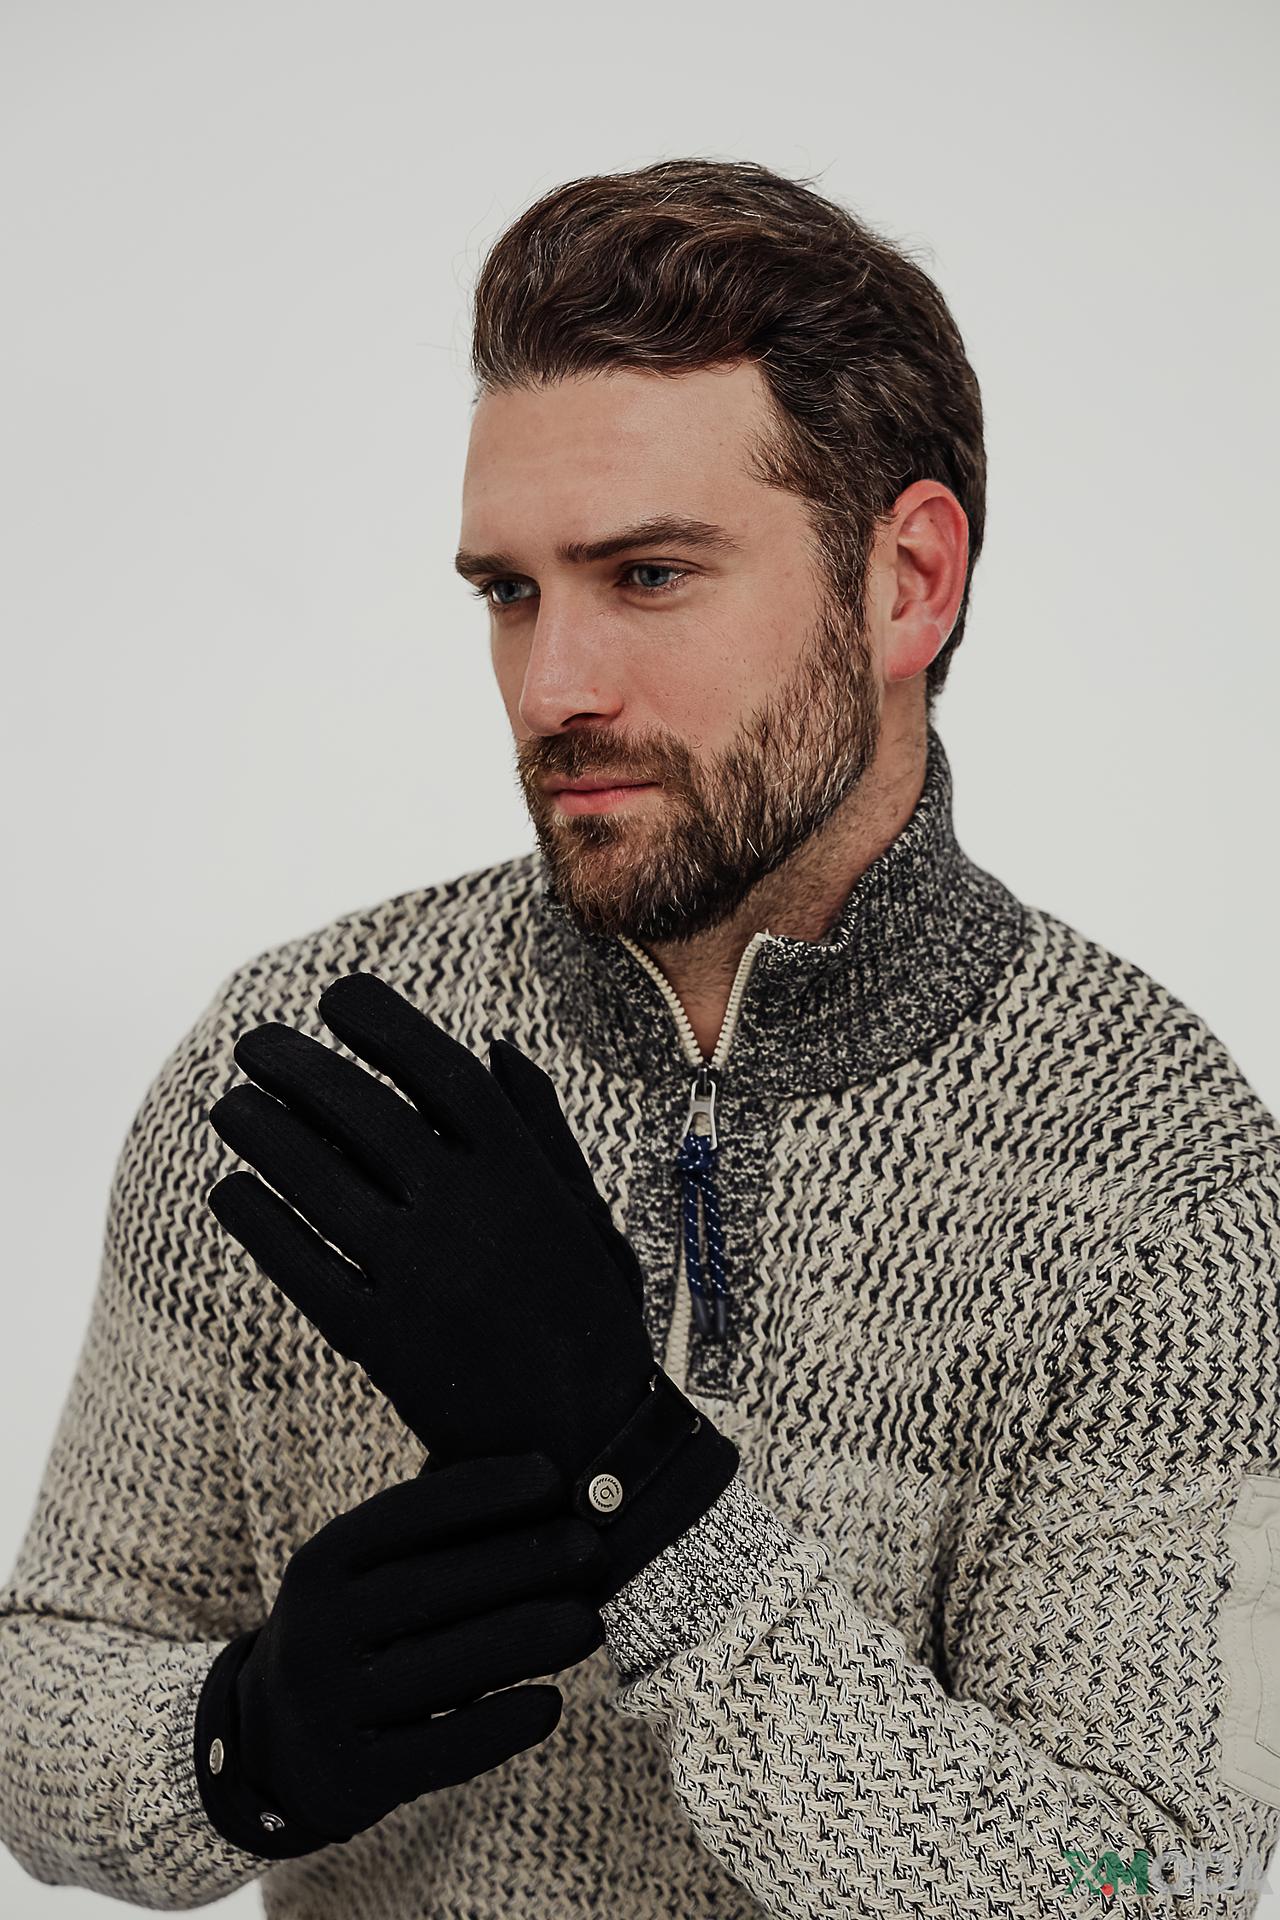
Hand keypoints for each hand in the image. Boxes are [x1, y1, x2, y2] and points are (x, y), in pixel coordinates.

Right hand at [194, 1452, 607, 1858]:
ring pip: (441, 1670)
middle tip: (592, 1550)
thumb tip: (545, 1490)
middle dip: (520, 1563)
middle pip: (428, 1590)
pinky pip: (438, 1752)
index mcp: (322, 1564)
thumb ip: (432, 1539)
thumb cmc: (356, 1630)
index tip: (551, 1478)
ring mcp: (329, 1708)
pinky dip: (498, 1728)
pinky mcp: (354, 1778)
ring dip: (524, 1641)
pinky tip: (550, 1705)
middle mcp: (315, 1631)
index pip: (403, 1515)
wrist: (274, 1742)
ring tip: (589, 1624)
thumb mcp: (363, 1575)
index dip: (479, 1492)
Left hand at [205, 972, 738, 1598]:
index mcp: (525, 1174)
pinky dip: (261, 1224)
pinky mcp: (382, 1341)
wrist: (584, 1445)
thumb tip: (495, 1045)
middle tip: (252, 1044)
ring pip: (320, 1183)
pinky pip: (303, 1267)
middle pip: (365, 1115)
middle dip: (298, 1068)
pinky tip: (233, 1192)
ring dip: (264, 1135)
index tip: (337, 999)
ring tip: (229, 1107)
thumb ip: (541, 1128)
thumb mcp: (584, 1213)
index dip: (385, 1025)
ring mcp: (423, 1277)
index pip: (440, 1072)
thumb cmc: (588, 1316)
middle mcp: (472, 1214)